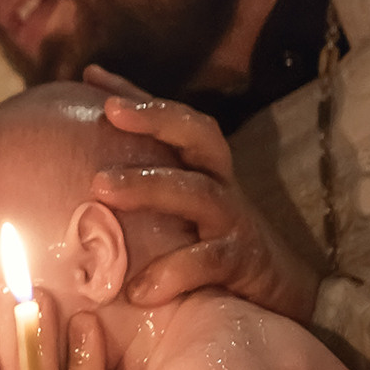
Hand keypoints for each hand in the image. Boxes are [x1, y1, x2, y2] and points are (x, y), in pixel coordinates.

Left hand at [85, 66, 317, 319]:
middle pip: (200, 135)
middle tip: (110, 114)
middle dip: (156, 119)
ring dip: (148, 186)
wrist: (277, 289)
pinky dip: (172, 272)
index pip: (177, 118)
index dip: (141, 97)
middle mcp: (221, 183)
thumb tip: (92, 93)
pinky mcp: (241, 261)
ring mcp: (233, 220)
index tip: (95, 81)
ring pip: (198, 192)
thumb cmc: (211, 237)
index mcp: (204, 165)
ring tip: (100, 188)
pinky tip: (136, 288)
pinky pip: (207, 262)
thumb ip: (139, 156)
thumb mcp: (179, 197)